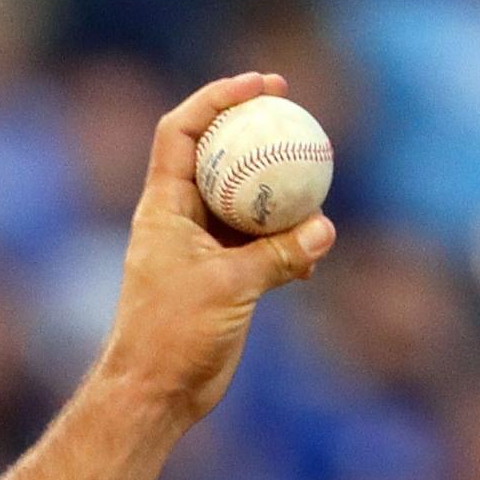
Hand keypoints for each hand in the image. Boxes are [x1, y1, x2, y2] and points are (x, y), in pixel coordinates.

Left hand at [94, 71, 336, 428]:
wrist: (155, 393)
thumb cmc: (172, 336)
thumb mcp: (228, 288)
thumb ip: (277, 256)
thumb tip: (324, 229)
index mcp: (163, 208)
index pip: (180, 133)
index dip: (215, 99)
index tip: (259, 86)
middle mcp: (179, 220)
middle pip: (216, 155)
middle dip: (252, 128)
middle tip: (295, 110)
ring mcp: (202, 247)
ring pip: (245, 200)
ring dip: (279, 191)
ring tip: (317, 180)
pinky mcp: (222, 276)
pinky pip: (262, 244)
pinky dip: (287, 244)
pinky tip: (312, 260)